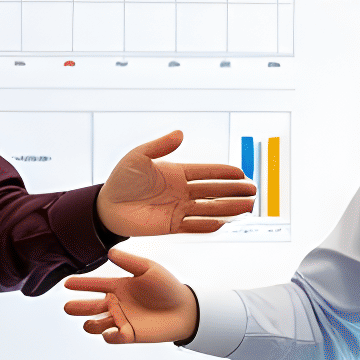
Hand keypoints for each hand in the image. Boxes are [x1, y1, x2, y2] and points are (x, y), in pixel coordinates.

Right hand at [63, 250, 198, 345]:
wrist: (186, 309)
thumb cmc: (169, 287)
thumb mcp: (149, 269)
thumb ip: (129, 262)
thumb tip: (109, 252)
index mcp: (119, 286)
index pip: (95, 285)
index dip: (81, 284)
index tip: (66, 283)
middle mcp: (117, 303)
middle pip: (91, 306)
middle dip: (78, 307)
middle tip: (68, 307)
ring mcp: (122, 319)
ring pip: (97, 324)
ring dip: (91, 324)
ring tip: (89, 323)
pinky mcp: (130, 334)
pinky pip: (113, 337)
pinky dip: (109, 336)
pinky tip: (110, 331)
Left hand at [96, 130, 255, 237]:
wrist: (106, 206)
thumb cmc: (121, 180)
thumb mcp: (139, 157)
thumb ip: (160, 146)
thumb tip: (180, 134)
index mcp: (177, 173)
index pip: (206, 173)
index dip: (224, 173)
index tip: (241, 173)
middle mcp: (182, 191)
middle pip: (213, 191)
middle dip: (233, 191)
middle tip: (253, 191)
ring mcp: (178, 209)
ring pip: (208, 209)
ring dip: (228, 208)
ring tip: (247, 207)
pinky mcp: (171, 225)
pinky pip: (194, 225)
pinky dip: (208, 225)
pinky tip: (223, 223)